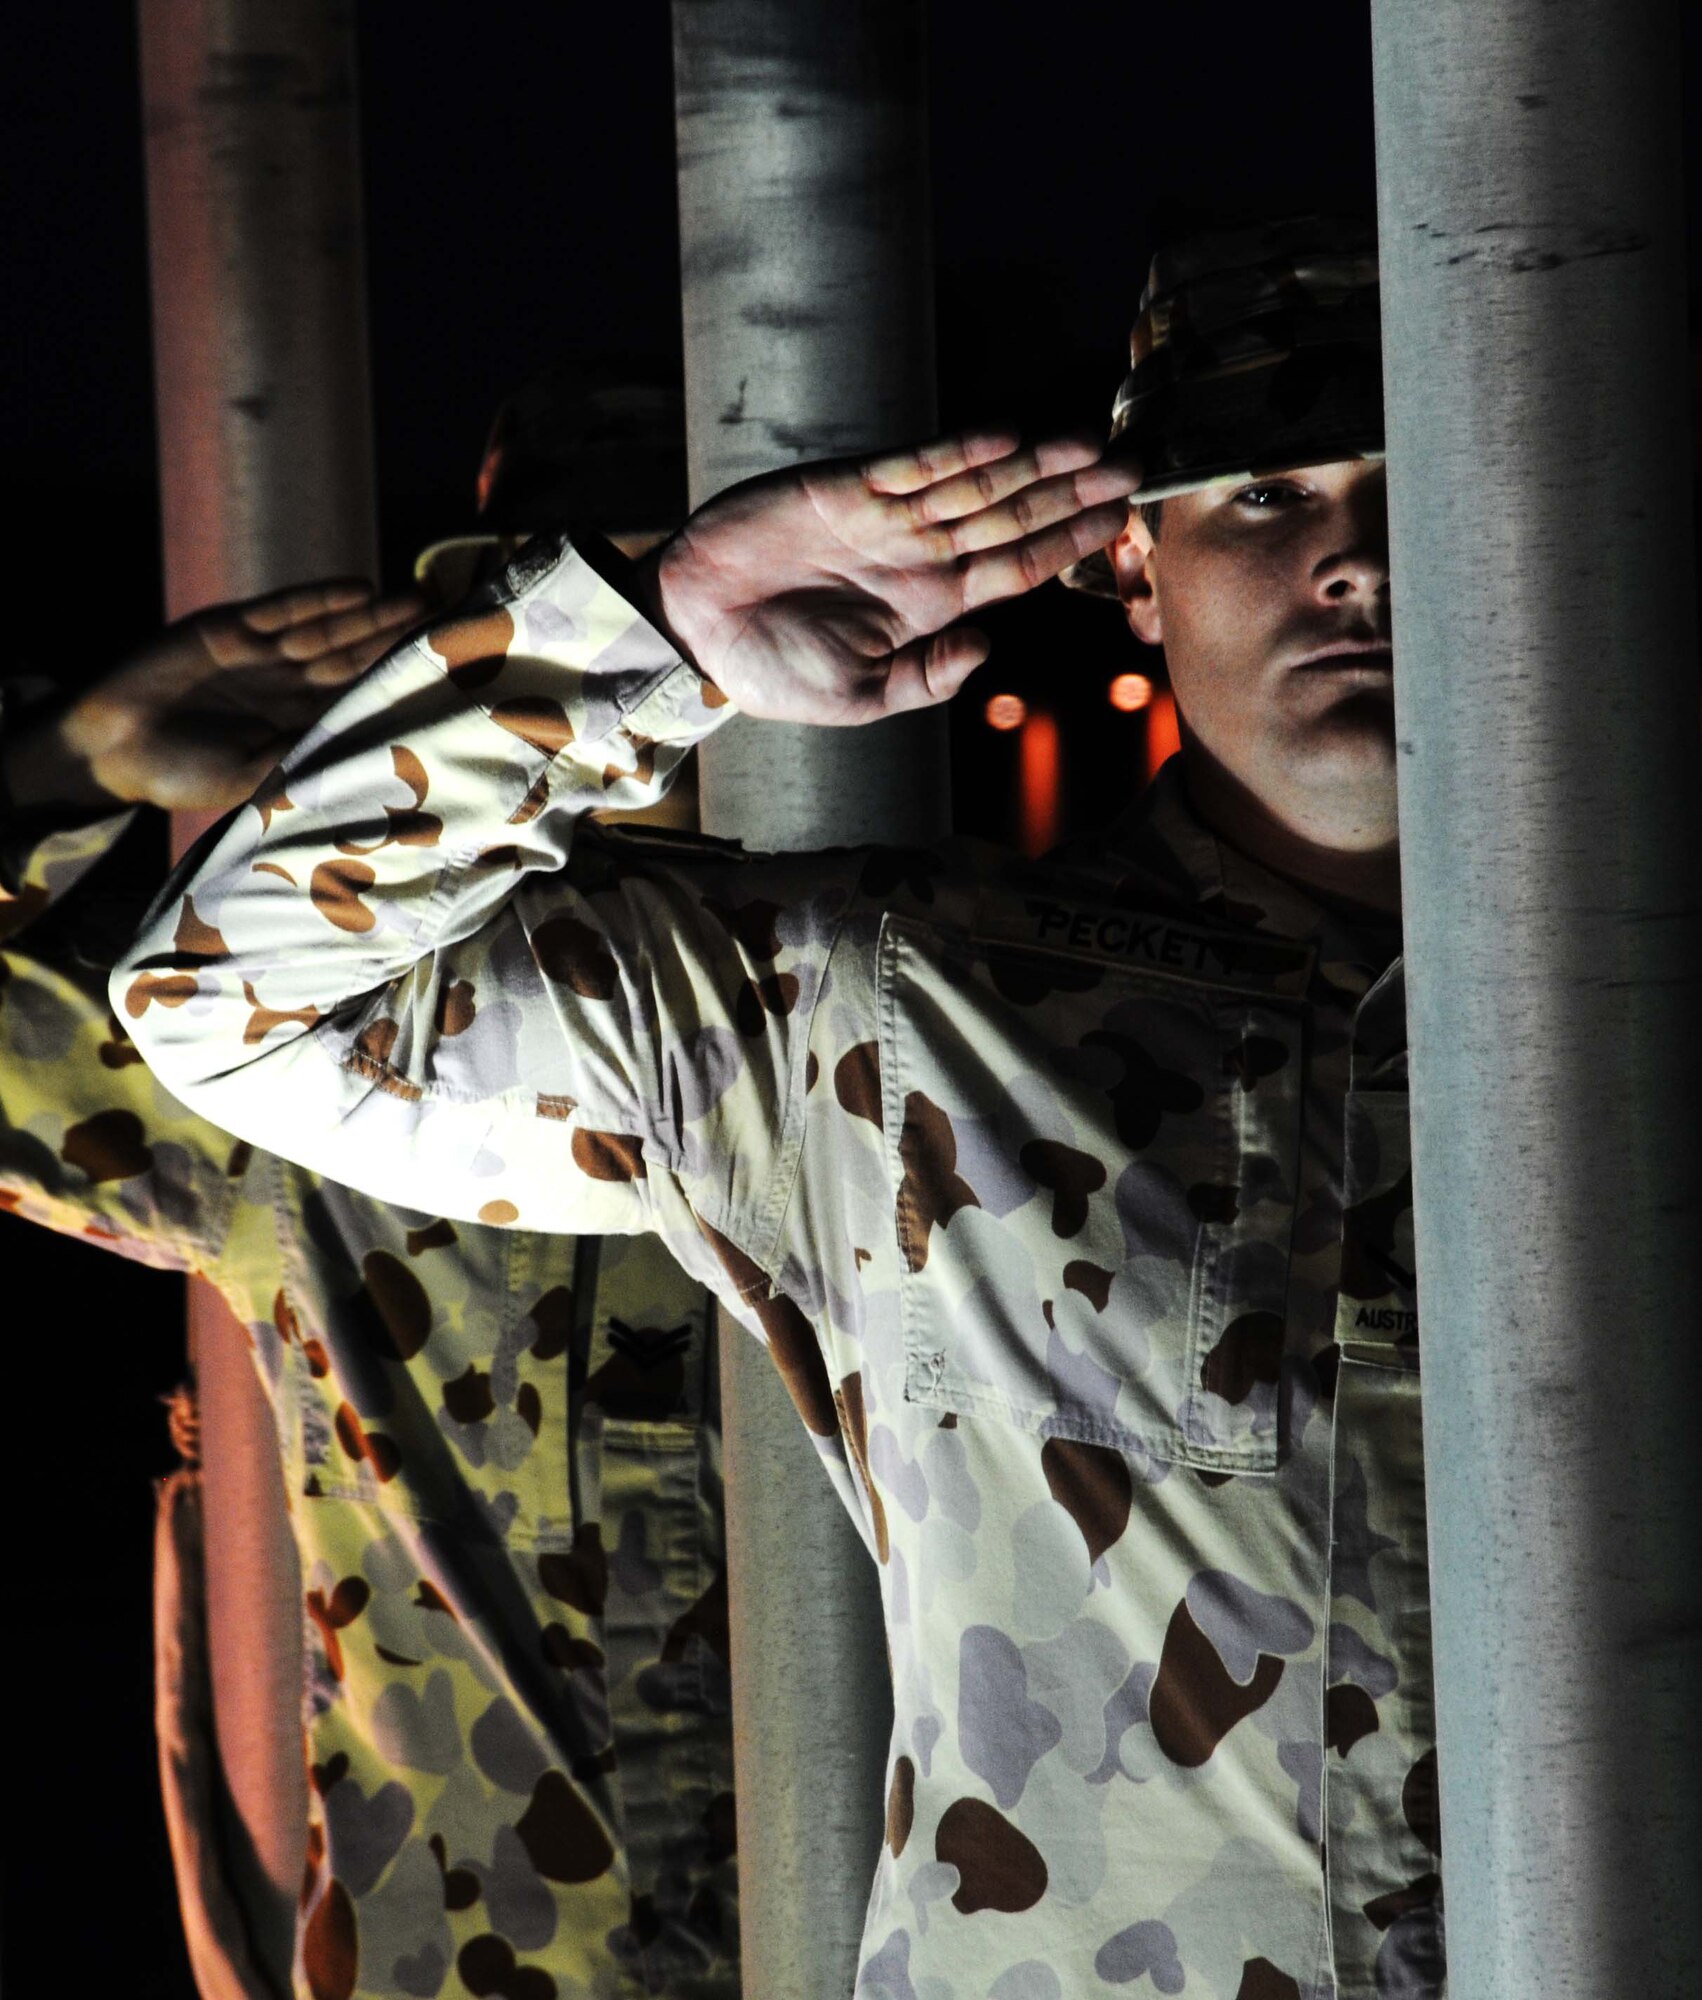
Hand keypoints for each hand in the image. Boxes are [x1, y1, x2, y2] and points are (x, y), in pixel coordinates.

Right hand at [5, 580, 424, 815]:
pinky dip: (320, 598)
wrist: (112, 747)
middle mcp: (284, 686)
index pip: (357, 700)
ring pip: (326, 629)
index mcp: (295, 725)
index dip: (397, 684)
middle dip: (395, 639)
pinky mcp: (228, 627)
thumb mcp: (251, 777)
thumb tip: (363, 756)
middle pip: (352, 657)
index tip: (443, 674)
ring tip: (417, 600)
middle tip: (448, 622)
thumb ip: (300, 761)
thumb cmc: (181, 775)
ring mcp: (258, 653)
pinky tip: (360, 588)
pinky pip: (283, 608)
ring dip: (370, 614)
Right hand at [642, 431, 1140, 723]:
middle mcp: (917, 556)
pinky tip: (1008, 439)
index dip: (1066, 544)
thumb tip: (988, 646)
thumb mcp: (859, 698)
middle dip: (1071, 494)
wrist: (695, 632)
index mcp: (927, 606)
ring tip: (1090, 443)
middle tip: (1133, 469)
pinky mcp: (847, 488)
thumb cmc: (771, 673)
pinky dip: (957, 452)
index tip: (1119, 524)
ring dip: (1032, 464)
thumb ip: (926, 676)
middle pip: (1009, 517)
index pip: (1013, 568)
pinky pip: (913, 465)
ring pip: (974, 484)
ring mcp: (886, 517)